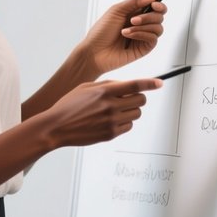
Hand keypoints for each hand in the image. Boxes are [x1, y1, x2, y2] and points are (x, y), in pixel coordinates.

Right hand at [36, 77, 161, 147]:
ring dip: (130, 110)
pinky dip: (124, 122)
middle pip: (140, 100)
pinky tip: (111, 120)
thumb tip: (127, 86)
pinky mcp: (110, 134)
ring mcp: (111, 121)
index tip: (159, 83)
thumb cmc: (69, 106)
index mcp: (104, 91)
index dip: (151, 83)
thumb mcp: (86, 87)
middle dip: (137, 98)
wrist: (56, 126)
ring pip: (136, 114)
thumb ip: (108, 85)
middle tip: (128, 98)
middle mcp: (110, 105)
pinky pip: (128, 126)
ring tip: (115, 110)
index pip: (135, 85)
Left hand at [78, 0, 165, 77]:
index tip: (155, 4)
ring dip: (142, 27)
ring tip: (126, 30)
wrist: (94, 51)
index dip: (159, 5)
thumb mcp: (117, 10)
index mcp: (135, 13)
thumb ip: (136, 1)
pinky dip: (141, 34)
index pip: (156, 7)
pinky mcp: (144, 48)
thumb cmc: (101, 31)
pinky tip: (129, 36)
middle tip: (132, 20)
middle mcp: (141, 24)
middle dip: (148, 17)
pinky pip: (153, 39)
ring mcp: (143, 37)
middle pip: (159, 17)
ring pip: (158, 28)